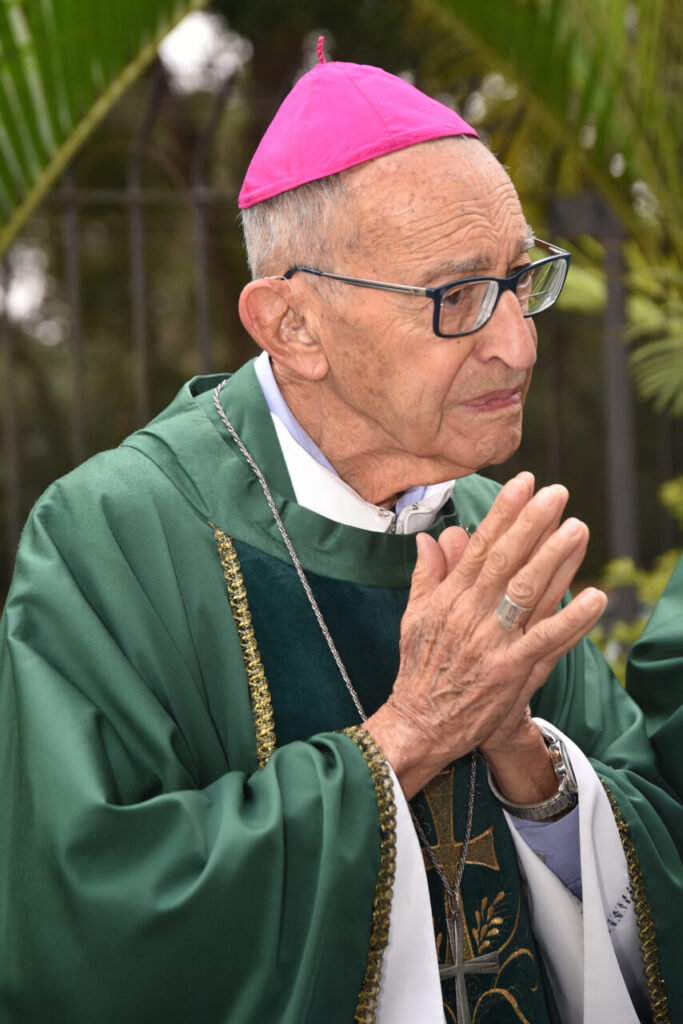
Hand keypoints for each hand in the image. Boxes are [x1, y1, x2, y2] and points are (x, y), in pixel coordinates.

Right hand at [364, 472, 606, 797]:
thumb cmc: (419, 669)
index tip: (523, 483)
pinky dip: (571, 619)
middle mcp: (470, 614)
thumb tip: (431, 536)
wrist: (419, 724)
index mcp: (448, 598)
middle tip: (557, 494)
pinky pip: (546, 640)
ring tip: (578, 529)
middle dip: (532, 524)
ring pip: (526, 593)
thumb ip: (426, 575)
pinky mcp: (510, 671)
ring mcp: (491, 642)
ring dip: (555, 560)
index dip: (503, 513)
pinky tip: (594, 597)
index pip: (479, 547)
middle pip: (506, 561)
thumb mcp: (414, 617)